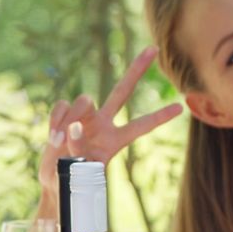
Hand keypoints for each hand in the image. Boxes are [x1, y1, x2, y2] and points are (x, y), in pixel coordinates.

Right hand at [37, 46, 182, 192]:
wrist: (55, 182)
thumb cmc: (75, 182)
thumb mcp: (82, 173)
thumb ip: (80, 150)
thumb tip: (73, 127)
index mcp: (116, 140)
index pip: (141, 126)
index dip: (159, 117)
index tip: (180, 107)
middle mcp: (104, 123)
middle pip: (122, 91)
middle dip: (136, 70)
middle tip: (154, 49)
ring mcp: (84, 118)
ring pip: (83, 100)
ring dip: (69, 118)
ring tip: (58, 141)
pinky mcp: (65, 116)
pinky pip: (62, 106)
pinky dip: (56, 119)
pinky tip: (52, 136)